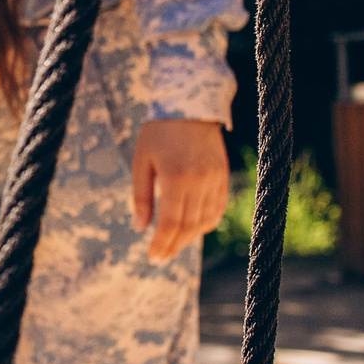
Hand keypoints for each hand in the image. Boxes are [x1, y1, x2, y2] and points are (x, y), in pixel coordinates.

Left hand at [131, 118, 231, 260]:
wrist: (191, 105)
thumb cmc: (158, 133)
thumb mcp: (141, 162)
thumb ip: (141, 197)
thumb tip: (140, 228)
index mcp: (175, 178)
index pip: (171, 222)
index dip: (162, 244)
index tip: (152, 258)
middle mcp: (199, 181)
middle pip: (189, 226)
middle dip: (174, 246)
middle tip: (160, 257)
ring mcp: (215, 179)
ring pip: (206, 220)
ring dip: (189, 238)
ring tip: (173, 245)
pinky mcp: (223, 176)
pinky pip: (218, 208)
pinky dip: (206, 223)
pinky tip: (192, 229)